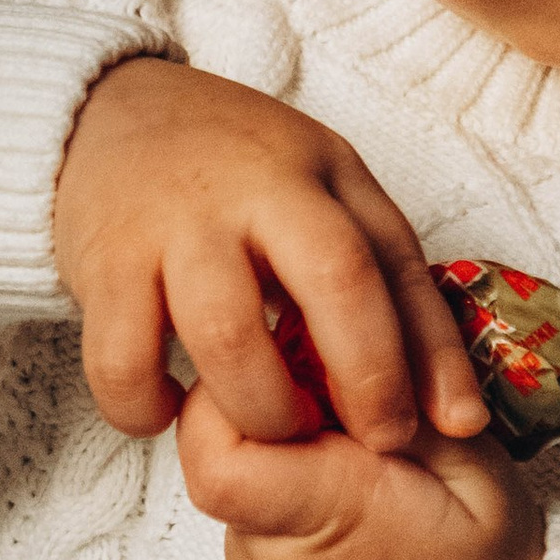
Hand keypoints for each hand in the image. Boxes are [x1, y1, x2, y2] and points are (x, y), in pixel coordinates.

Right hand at [53, 57, 487, 453]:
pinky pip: (123, 363)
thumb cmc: (238, 173)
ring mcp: (173, 226)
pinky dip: (146, 407)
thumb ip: (389, 285)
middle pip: (333, 280)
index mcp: (320, 173)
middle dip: (367, 376)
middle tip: (371, 443)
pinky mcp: (102, 266)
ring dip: (262, 407)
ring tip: (272, 427)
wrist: (106, 116)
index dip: (431, 352)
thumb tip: (458, 414)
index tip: (452, 425)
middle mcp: (253, 192)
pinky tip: (165, 409)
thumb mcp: (326, 194)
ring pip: (228, 335)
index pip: (394, 261)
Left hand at [177, 389, 544, 559]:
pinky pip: (253, 500)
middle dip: (268, 394)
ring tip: (357, 440)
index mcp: (325, 516)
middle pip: (216, 441)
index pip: (216, 441)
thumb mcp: (467, 458)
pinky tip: (349, 474)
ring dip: (281, 434)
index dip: (245, 384)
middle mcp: (271, 554)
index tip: (307, 362)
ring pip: (233, 465)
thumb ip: (396, 392)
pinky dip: (289, 473)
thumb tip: (339, 330)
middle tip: (341, 391)